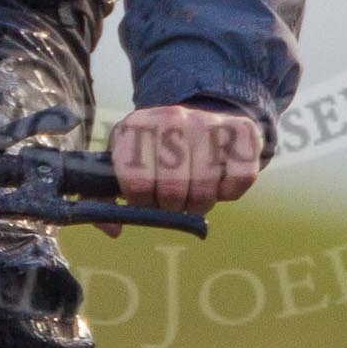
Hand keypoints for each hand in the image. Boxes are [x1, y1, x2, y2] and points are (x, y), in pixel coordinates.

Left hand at [102, 103, 262, 235]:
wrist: (195, 118)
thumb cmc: (153, 152)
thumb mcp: (122, 163)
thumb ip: (104, 196)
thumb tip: (114, 229)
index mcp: (135, 127)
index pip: (136, 181)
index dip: (141, 201)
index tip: (146, 197)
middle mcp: (171, 118)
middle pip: (172, 190)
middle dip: (172, 206)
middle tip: (173, 200)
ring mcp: (208, 121)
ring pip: (205, 188)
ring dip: (200, 202)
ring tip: (194, 193)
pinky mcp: (242, 129)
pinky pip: (240, 178)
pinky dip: (230, 192)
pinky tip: (219, 183)